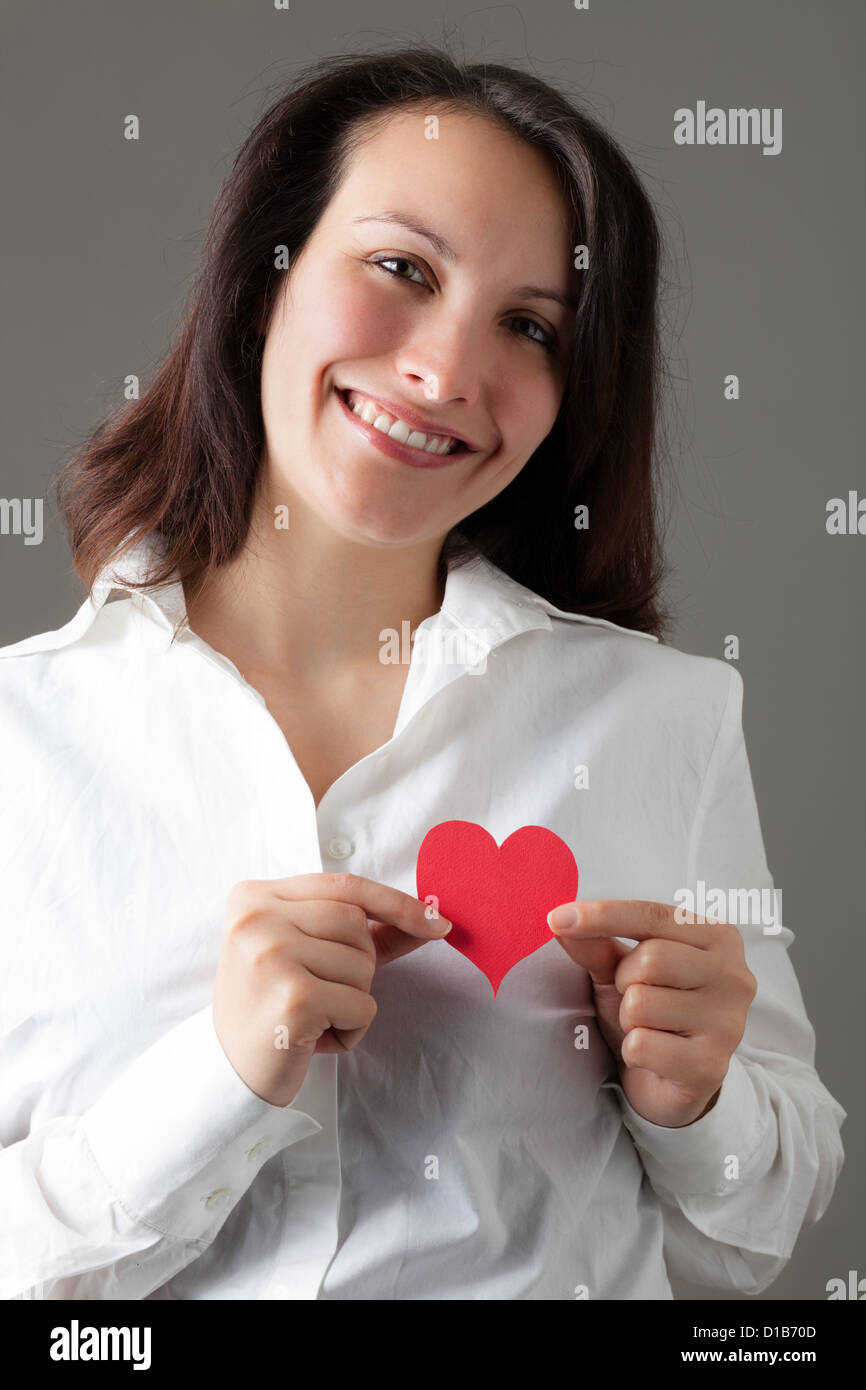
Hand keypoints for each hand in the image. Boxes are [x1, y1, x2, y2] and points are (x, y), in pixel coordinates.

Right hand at [214, 872, 450, 1107]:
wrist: (229, 1074)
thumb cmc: (273, 1008)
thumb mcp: (310, 956)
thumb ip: (366, 931)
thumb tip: (431, 918)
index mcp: (255, 896)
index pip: (344, 885)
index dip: (395, 903)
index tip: (437, 922)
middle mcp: (256, 918)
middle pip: (357, 924)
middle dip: (358, 965)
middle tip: (317, 994)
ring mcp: (272, 955)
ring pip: (364, 965)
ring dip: (352, 1001)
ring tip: (311, 1017)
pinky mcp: (293, 998)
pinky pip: (363, 1006)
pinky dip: (351, 1029)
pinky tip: (313, 1039)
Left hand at [547, 899, 757, 1127]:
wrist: (675, 1081)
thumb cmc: (652, 1013)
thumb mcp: (621, 971)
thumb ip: (596, 944)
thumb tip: (561, 921)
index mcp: (718, 938)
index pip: (652, 915)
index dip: (602, 914)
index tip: (556, 918)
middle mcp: (734, 976)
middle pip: (650, 958)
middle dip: (625, 980)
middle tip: (636, 996)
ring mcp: (728, 1023)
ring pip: (641, 1003)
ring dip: (628, 1019)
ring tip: (649, 1027)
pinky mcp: (711, 1066)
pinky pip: (641, 1045)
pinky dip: (632, 1050)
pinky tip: (654, 1055)